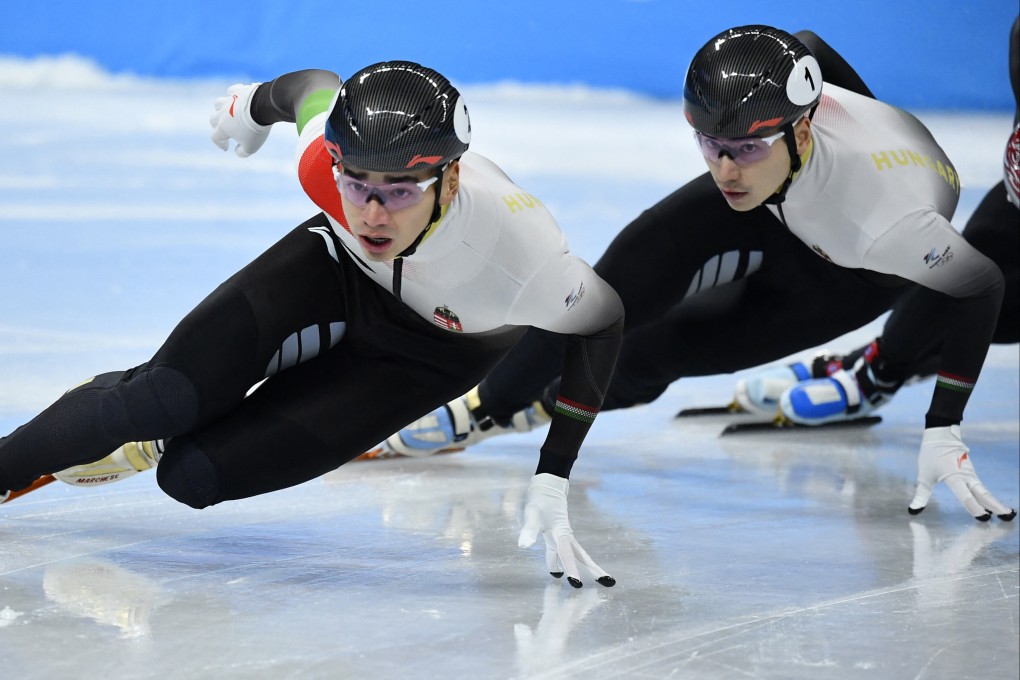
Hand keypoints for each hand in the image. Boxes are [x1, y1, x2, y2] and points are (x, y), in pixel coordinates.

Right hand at [209, 83, 270, 156]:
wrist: (263, 107)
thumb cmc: (256, 129)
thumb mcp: (251, 147)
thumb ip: (242, 152)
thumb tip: (237, 152)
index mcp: (223, 128)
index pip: (215, 137)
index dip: (220, 144)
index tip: (227, 147)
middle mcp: (223, 113)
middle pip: (213, 119)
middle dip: (217, 125)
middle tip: (226, 130)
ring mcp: (229, 101)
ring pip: (218, 103)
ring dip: (221, 108)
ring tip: (229, 112)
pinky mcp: (238, 91)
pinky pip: (232, 91)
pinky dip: (233, 94)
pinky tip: (238, 97)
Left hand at [518, 473, 615, 587]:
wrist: (548, 486)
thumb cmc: (539, 500)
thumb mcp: (531, 514)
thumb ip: (529, 529)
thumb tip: (523, 546)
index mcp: (561, 533)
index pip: (567, 556)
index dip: (571, 570)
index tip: (576, 585)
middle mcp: (565, 537)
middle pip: (582, 557)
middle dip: (594, 570)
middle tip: (609, 583)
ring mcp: (563, 537)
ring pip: (577, 555)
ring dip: (585, 568)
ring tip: (597, 581)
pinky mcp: (559, 536)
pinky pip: (565, 553)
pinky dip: (567, 563)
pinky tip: (558, 572)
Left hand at [908, 425, 1015, 520]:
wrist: (941, 435)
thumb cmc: (931, 455)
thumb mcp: (923, 476)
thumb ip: (921, 495)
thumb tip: (913, 510)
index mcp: (954, 477)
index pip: (966, 496)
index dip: (974, 508)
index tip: (983, 518)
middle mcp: (966, 476)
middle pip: (983, 494)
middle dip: (995, 506)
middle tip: (1006, 516)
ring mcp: (971, 474)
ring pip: (984, 491)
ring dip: (994, 502)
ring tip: (1005, 513)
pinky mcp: (971, 472)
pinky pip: (980, 487)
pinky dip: (987, 496)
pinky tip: (991, 503)